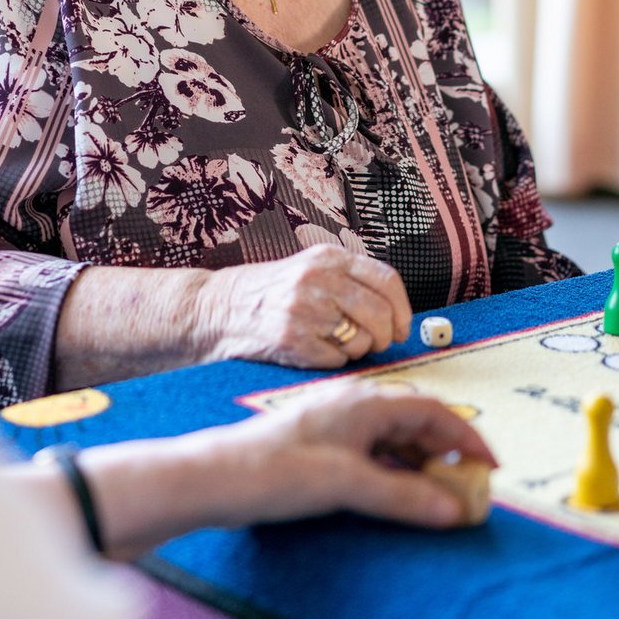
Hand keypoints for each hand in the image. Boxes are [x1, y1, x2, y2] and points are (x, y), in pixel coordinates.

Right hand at [197, 245, 412, 367]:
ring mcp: (304, 309)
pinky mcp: (292, 340)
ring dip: (358, 350)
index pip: (386, 280)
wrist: (215, 309)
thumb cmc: (267, 293)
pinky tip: (314, 352)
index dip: (402, 309)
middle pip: (379, 314)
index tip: (402, 327)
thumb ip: (348, 281)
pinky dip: (333, 361)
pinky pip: (337, 359)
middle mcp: (317, 279)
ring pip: (362, 340)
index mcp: (327, 257)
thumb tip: (396, 312)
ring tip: (336, 344)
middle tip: (377, 344)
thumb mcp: (308, 269)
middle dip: (385, 336)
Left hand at [202, 382, 496, 529]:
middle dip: (447, 454)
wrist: (214, 477)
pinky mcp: (322, 447)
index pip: (434, 410)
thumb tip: (453, 508)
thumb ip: (402, 496)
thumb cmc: (273, 469)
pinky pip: (374, 454)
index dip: (467, 438)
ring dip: (422, 465)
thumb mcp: (346, 485)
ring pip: (395, 440)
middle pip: (417, 423)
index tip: (489, 467)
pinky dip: (396, 472)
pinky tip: (399, 494)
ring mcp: (337, 426)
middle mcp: (354, 406)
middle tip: (468, 488)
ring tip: (440, 497)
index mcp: (365, 402)